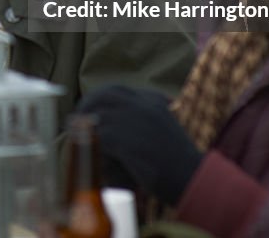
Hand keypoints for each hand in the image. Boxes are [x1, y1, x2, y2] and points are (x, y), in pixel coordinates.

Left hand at [75, 84, 201, 205]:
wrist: (194, 179)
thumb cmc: (179, 163)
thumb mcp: (163, 132)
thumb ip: (143, 122)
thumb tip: (113, 125)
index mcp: (153, 101)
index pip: (117, 90)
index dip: (98, 99)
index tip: (87, 109)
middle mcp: (143, 105)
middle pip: (104, 95)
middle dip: (87, 105)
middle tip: (74, 119)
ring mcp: (134, 120)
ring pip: (97, 113)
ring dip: (83, 124)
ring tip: (74, 134)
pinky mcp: (125, 139)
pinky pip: (97, 135)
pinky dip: (88, 141)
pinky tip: (84, 149)